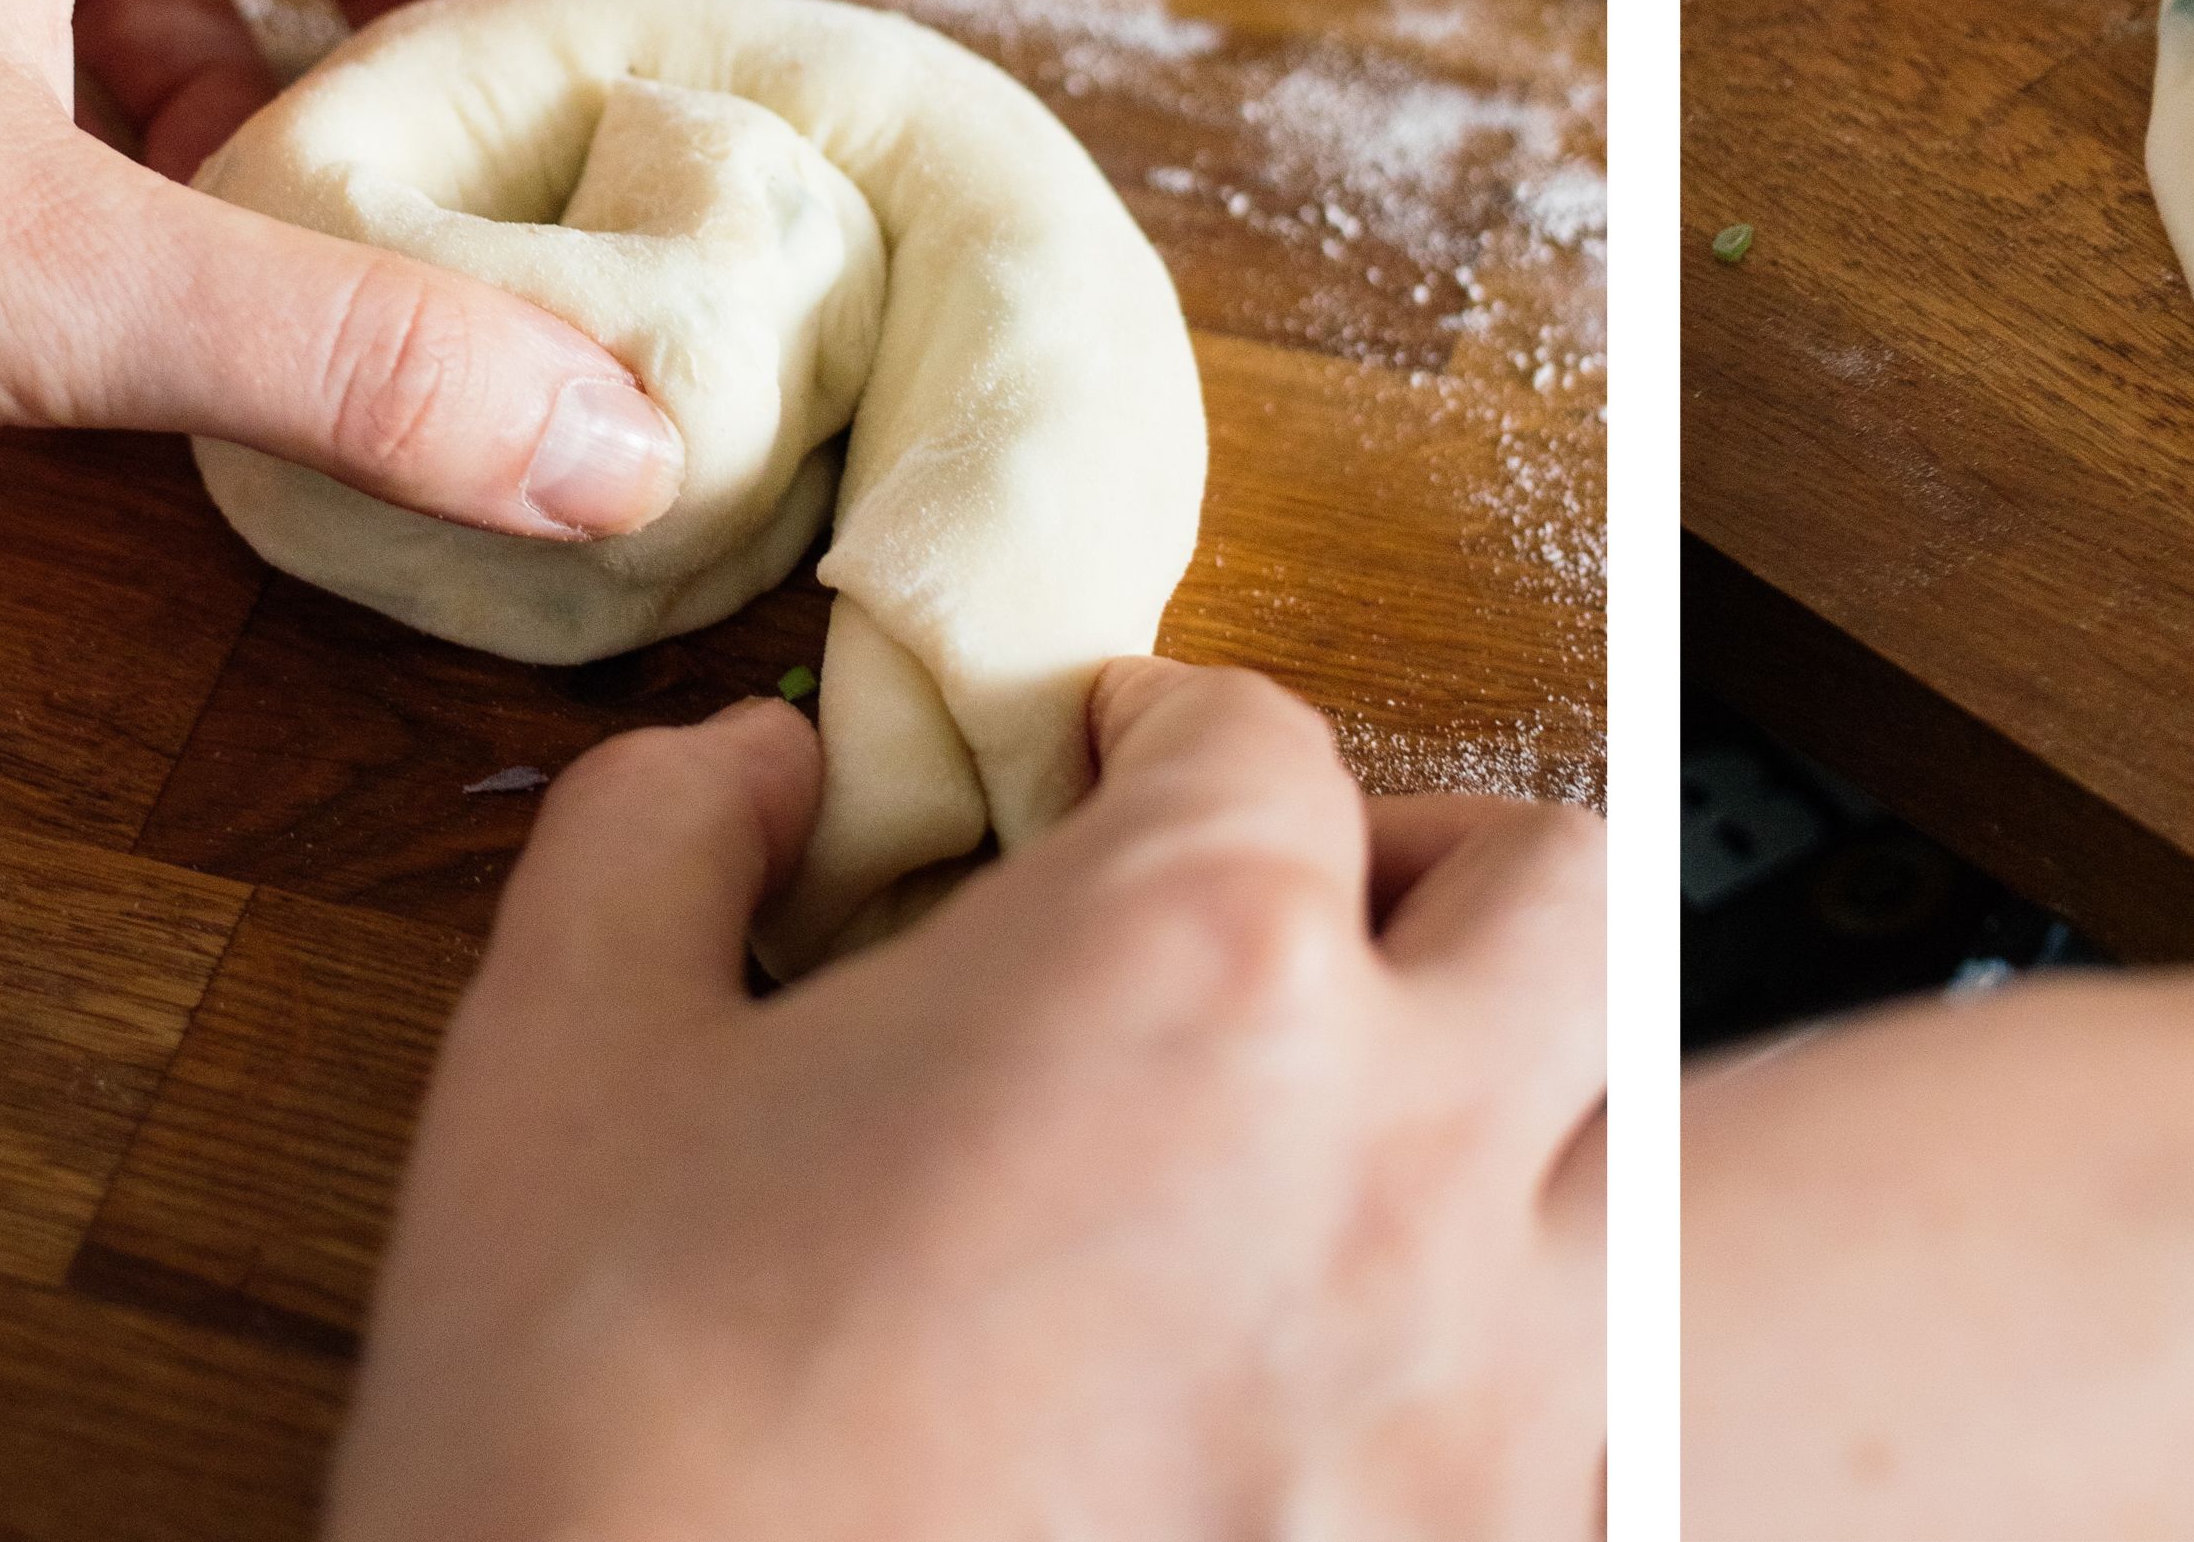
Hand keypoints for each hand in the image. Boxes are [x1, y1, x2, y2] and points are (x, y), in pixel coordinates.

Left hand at [0, 0, 766, 535]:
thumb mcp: (38, 274)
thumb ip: (352, 359)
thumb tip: (630, 458)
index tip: (758, 38)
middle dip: (476, 16)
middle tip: (626, 147)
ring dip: (309, 93)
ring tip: (417, 240)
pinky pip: (58, 22)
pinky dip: (160, 134)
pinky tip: (189, 265)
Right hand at [327, 660, 1608, 1541]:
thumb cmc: (608, 1454)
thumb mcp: (562, 1076)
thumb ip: (667, 842)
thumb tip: (759, 767)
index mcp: (1194, 959)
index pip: (1254, 740)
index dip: (1155, 740)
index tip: (1100, 780)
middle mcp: (1398, 1137)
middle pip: (1555, 890)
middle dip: (1432, 873)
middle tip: (1301, 926)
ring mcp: (1486, 1376)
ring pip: (1631, 1145)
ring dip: (1520, 1111)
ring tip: (1366, 1162)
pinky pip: (1601, 1411)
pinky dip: (1516, 1366)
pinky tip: (1371, 1394)